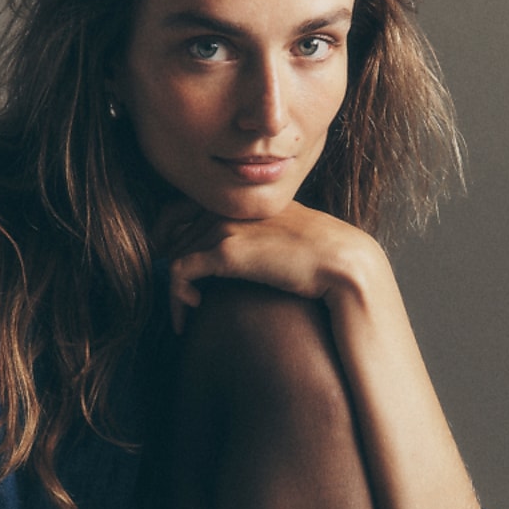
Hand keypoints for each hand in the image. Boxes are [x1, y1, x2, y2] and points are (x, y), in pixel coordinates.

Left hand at [155, 199, 387, 332]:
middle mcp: (228, 206)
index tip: (169, 259)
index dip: (168, 233)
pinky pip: (179, 271)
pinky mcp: (225, 252)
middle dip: (168, 263)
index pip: (182, 207)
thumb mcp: (284, 236)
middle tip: (176, 292)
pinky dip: (176, 294)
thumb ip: (259, 237)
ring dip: (173, 286)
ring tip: (185, 310)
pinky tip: (191, 310)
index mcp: (241, 198)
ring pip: (173, 252)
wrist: (341, 260)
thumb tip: (245, 257)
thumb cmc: (320, 255)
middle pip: (173, 231)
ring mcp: (225, 226)